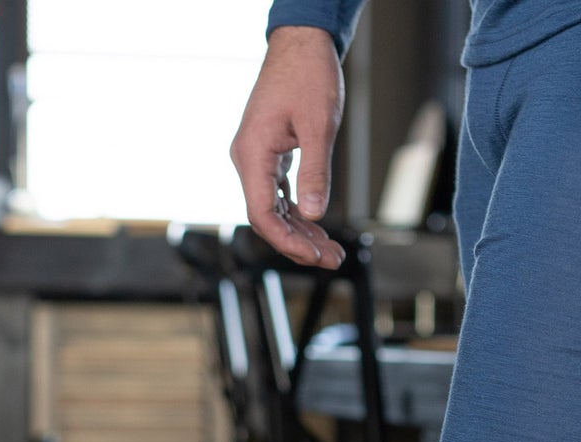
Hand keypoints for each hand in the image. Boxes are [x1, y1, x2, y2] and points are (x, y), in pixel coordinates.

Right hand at [231, 25, 346, 266]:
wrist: (302, 44)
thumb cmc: (308, 76)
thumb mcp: (319, 127)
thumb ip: (315, 173)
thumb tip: (314, 215)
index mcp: (253, 153)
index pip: (262, 215)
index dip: (287, 242)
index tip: (314, 256)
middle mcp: (248, 158)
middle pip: (268, 218)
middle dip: (299, 244)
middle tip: (332, 259)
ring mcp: (257, 158)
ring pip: (275, 210)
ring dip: (302, 233)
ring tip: (332, 251)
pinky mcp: (269, 155)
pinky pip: (279, 194)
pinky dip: (299, 214)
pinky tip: (319, 228)